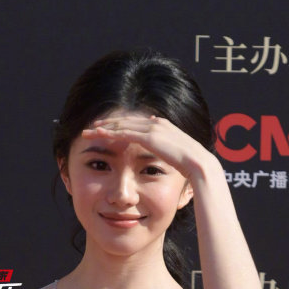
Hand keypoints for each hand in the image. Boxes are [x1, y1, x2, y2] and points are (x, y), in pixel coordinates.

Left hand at [81, 112, 214, 181]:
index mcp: (163, 126)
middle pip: (126, 120)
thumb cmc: (191, 167)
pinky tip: (98, 134)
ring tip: (89, 130)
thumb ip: (167, 154)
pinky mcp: (149, 136)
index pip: (136, 123)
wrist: (199, 165)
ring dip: (104, 127)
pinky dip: (110, 132)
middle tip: (93, 126)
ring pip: (122, 124)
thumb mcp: (177, 158)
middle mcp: (156, 123)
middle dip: (108, 123)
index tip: (109, 129)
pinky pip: (124, 132)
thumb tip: (165, 158)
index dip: (120, 126)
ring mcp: (153, 128)